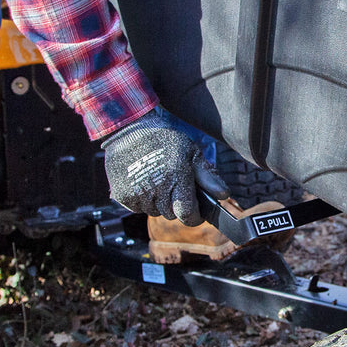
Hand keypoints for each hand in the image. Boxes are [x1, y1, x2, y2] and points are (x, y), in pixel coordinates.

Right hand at [102, 109, 228, 225]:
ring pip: (155, 211)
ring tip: (156, 179)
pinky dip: (142, 199)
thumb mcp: (191, 152)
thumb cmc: (164, 140)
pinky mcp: (122, 196)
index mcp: (176, 179)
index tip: (197, 212)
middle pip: (172, 214)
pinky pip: (139, 208)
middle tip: (173, 184)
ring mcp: (138, 194)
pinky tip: (143, 180)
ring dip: (159, 201)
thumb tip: (224, 195)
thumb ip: (208, 176)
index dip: (195, 217)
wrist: (128, 130)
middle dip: (176, 204)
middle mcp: (156, 190)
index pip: (188, 215)